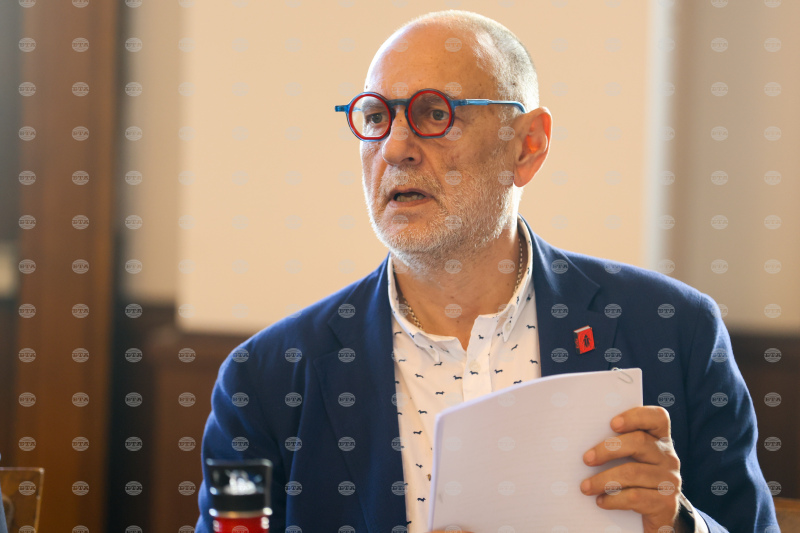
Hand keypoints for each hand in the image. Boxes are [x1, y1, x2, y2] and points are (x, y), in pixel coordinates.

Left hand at [579, 406, 687, 532]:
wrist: (656, 520)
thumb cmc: (635, 483)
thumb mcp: (631, 462)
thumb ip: (618, 448)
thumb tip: (584, 446)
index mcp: (659, 440)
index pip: (657, 418)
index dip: (636, 417)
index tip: (612, 423)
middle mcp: (668, 457)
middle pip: (639, 442)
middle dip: (608, 449)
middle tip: (586, 459)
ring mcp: (670, 480)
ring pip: (633, 472)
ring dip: (603, 480)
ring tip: (586, 487)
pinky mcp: (667, 503)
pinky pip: (636, 497)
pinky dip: (614, 499)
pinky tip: (601, 501)